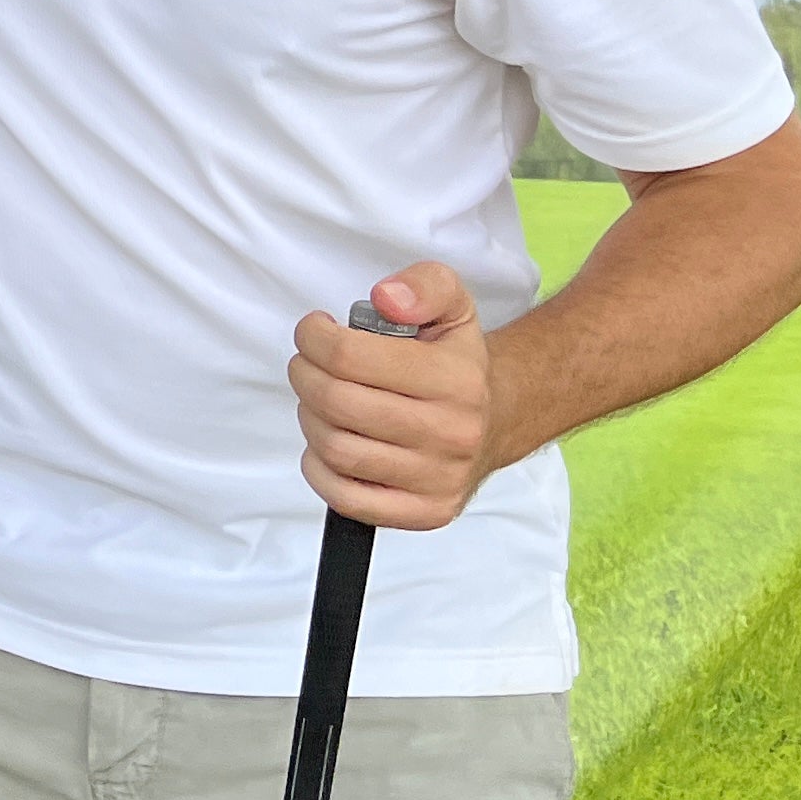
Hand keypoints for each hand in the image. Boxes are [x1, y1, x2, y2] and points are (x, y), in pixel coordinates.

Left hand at [290, 262, 496, 530]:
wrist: (495, 421)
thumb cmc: (455, 361)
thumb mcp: (452, 303)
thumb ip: (423, 285)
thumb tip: (386, 298)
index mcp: (456, 379)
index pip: (349, 358)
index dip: (314, 337)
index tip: (315, 330)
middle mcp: (452, 433)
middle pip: (336, 403)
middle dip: (305, 375)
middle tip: (308, 364)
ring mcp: (439, 479)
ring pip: (336, 449)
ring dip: (311, 418)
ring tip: (323, 399)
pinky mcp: (425, 513)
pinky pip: (346, 498)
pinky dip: (320, 469)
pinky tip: (330, 441)